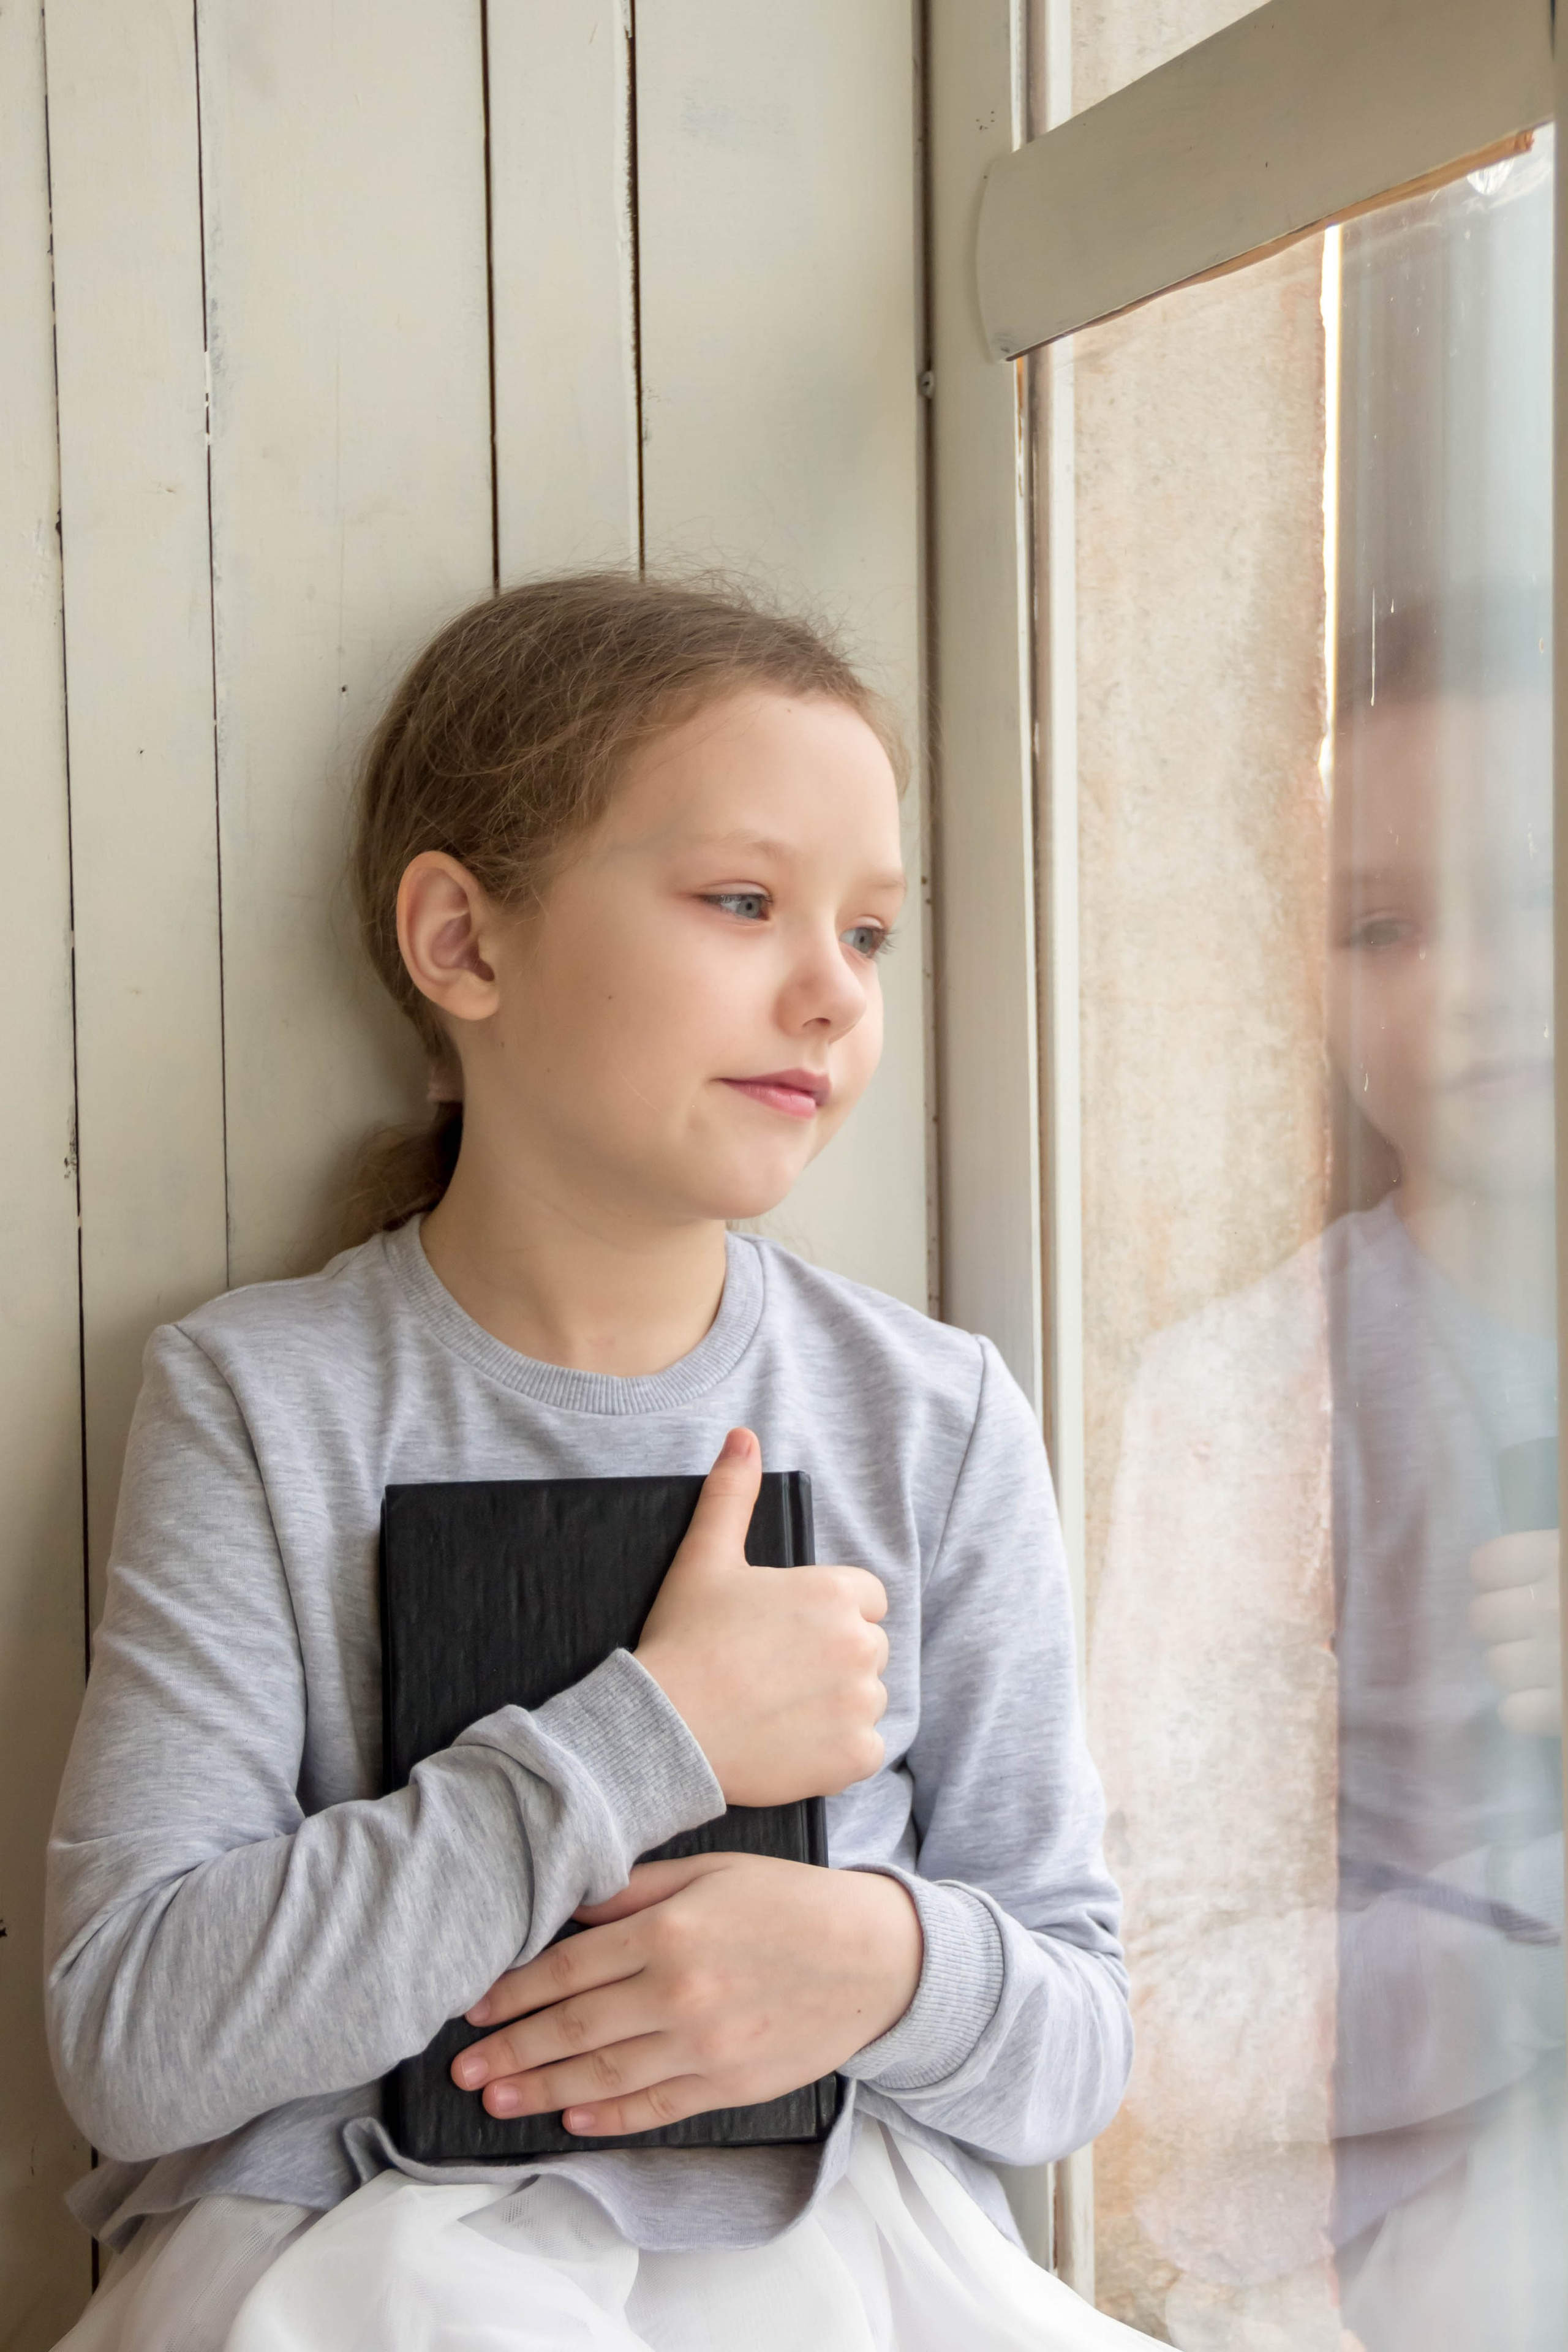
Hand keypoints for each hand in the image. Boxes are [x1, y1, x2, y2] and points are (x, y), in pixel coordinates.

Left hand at [452, 1852, 922, 2136]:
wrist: (875, 1957)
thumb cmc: (791, 1903)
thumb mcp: (713, 1870)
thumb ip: (638, 1890)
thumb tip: (573, 1904)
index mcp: (669, 1932)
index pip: (568, 1969)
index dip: (513, 1992)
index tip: (474, 2007)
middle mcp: (679, 1993)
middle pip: (573, 2029)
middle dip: (511, 2051)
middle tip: (463, 2069)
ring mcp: (704, 2047)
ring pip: (603, 2076)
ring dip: (542, 2090)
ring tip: (498, 2100)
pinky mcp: (729, 2085)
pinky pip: (655, 2107)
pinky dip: (609, 2117)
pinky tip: (573, 2117)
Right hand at [633, 1428, 889, 1803]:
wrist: (666, 1729)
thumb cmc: (686, 1640)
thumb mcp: (705, 1557)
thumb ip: (732, 1494)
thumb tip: (743, 1437)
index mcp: (835, 1593)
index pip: (864, 1597)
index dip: (824, 1612)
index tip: (783, 1632)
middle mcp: (860, 1646)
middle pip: (867, 1647)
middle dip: (831, 1657)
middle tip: (772, 1671)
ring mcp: (862, 1704)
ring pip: (867, 1697)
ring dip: (836, 1703)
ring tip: (777, 1707)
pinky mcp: (855, 1756)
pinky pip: (866, 1749)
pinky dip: (838, 1751)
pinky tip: (792, 1741)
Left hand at [1468, 1529, 1560, 1735]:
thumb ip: (1544, 1562)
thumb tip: (1487, 1570)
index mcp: (1558, 1559)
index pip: (1487, 1566)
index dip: (1494, 1580)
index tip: (1513, 1588)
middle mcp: (1551, 1608)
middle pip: (1482, 1618)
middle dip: (1502, 1628)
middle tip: (1530, 1632)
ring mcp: (1555, 1660)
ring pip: (1497, 1666)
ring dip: (1516, 1669)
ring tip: (1545, 1667)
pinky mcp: (1563, 1710)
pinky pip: (1514, 1714)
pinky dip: (1527, 1712)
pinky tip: (1548, 1701)